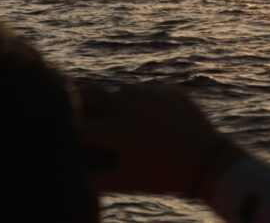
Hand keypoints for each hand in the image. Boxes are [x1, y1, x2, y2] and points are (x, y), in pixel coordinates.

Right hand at [79, 83, 245, 200]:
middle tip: (76, 110)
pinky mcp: (170, 91)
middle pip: (92, 91)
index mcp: (122, 133)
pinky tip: (140, 115)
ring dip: (112, 101)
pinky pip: (145, 89)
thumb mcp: (124, 181)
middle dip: (80, 101)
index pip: (79, 123)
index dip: (66, 127)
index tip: (61, 130)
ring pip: (119, 89)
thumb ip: (91, 176)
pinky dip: (137, 100)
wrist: (207, 163)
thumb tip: (66, 168)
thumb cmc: (161, 177)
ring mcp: (154, 96)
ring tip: (112, 117)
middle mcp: (136, 108)